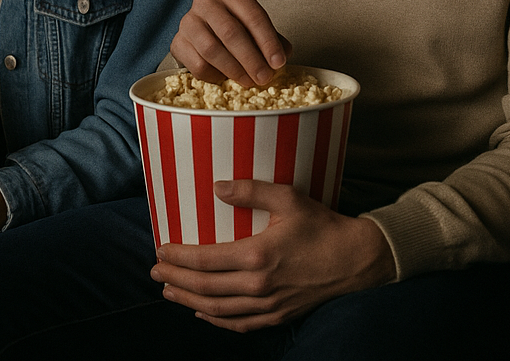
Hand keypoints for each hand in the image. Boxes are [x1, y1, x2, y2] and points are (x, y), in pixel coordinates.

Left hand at [150, 180, 395, 331]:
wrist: (354, 260)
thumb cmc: (322, 225)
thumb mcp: (289, 198)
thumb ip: (252, 191)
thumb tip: (218, 186)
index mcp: (258, 255)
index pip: (206, 260)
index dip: (179, 256)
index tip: (160, 248)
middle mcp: (258, 286)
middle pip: (204, 288)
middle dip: (175, 279)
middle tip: (155, 271)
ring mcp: (267, 306)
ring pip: (216, 309)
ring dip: (188, 300)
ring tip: (169, 290)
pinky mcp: (276, 317)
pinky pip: (237, 324)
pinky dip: (214, 319)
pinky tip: (202, 312)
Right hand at [171, 0, 291, 86]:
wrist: (203, 27)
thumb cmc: (235, 24)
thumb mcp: (254, 24)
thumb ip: (271, 38)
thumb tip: (282, 56)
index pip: (253, 15)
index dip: (268, 41)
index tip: (279, 62)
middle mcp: (205, 0)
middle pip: (231, 32)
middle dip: (251, 59)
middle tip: (264, 77)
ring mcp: (188, 21)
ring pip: (212, 49)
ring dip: (234, 70)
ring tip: (249, 81)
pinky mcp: (177, 42)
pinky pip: (197, 64)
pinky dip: (215, 75)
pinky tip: (226, 78)